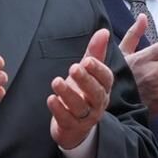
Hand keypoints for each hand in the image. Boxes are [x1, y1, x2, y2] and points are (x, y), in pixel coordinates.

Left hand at [49, 28, 112, 149]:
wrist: (75, 125)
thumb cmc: (82, 93)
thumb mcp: (88, 72)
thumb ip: (95, 52)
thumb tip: (103, 31)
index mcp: (103, 88)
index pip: (106, 79)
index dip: (98, 70)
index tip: (87, 60)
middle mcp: (98, 103)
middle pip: (95, 93)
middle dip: (85, 80)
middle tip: (73, 68)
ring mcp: (86, 117)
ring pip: (80, 107)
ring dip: (68, 94)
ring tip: (57, 82)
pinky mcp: (72, 127)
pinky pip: (66, 119)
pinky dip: (58, 110)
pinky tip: (51, 99)